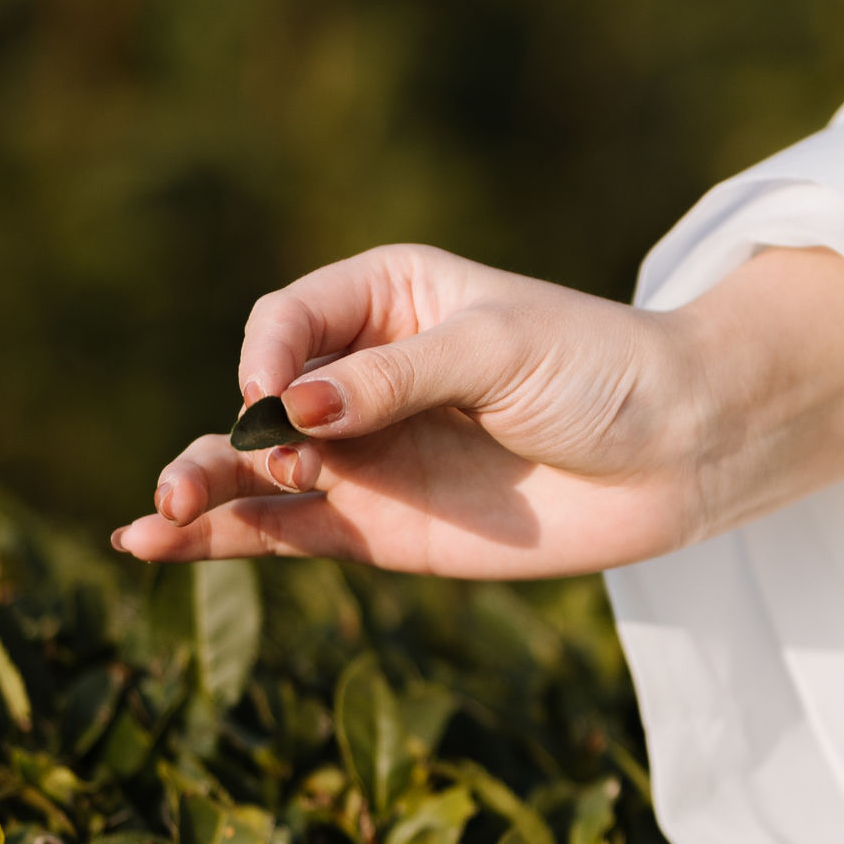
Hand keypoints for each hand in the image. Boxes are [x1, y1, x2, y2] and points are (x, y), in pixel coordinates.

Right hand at [110, 243, 843, 578]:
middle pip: (260, 401)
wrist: (686, 448)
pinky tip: (161, 544)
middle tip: (194, 481)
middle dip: (225, 438)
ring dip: (207, 490)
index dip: (270, 358)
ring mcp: (370, 455)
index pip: (290, 322)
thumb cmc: (604, 369)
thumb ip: (397, 379)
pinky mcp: (385, 526)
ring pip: (260, 472)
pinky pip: (290, 531)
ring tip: (157, 516)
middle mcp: (363, 376)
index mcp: (388, 299)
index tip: (283, 393)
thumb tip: (292, 408)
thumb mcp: (502, 351)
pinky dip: (229, 538)